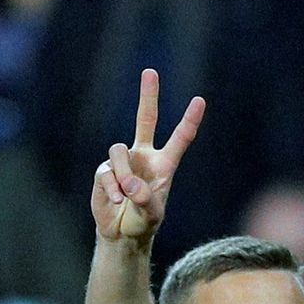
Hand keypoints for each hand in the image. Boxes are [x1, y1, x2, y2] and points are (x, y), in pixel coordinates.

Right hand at [91, 69, 205, 241]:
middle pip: (145, 119)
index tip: (200, 100)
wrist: (122, 233)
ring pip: (118, 151)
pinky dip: (111, 187)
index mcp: (165, 164)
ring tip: (126, 195)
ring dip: (123, 175)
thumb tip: (130, 184)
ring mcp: (123, 161)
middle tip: (150, 71)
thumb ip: (145, 200)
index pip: (180, 138)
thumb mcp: (152, 214)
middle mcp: (144, 156)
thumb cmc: (144, 222)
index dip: (189, 120)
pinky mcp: (104, 171)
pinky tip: (115, 200)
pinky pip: (106, 172)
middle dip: (147, 95)